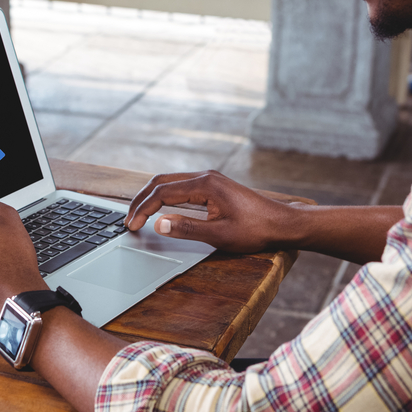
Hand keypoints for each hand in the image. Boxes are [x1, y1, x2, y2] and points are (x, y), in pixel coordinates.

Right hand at [126, 170, 297, 252]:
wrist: (282, 224)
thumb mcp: (219, 235)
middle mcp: (204, 176)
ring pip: (169, 182)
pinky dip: (163, 196)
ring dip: (151, 197)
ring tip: (138, 216)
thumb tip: (158, 224)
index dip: (142, 210)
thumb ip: (186, 228)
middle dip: (140, 200)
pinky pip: (180, 186)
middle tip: (128, 220)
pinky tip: (159, 208)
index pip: (161, 193)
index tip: (132, 226)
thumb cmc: (256, 230)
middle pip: (160, 182)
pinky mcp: (212, 186)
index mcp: (204, 184)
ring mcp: (208, 179)